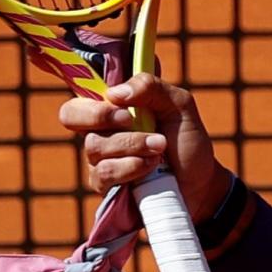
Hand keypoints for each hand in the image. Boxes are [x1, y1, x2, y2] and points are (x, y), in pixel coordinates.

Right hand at [57, 73, 230, 220]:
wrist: (200, 181)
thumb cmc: (186, 140)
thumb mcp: (180, 105)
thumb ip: (151, 87)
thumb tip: (115, 93)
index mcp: (115, 105)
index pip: (83, 92)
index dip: (96, 98)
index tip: (124, 109)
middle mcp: (101, 129)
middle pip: (70, 114)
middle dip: (99, 116)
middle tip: (130, 121)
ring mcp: (99, 157)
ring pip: (94, 146)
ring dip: (131, 145)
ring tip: (159, 147)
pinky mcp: (104, 184)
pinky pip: (102, 173)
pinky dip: (131, 167)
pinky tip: (151, 167)